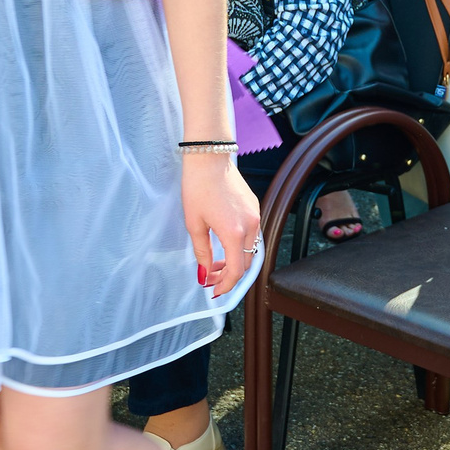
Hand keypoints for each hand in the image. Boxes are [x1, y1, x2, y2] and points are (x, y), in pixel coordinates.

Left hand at [182, 149, 261, 298]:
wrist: (209, 158)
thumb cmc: (198, 187)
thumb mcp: (194, 224)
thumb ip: (202, 252)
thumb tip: (204, 273)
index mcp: (234, 233)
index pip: (236, 271)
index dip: (226, 285)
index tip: (214, 291)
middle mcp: (251, 226)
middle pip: (246, 263)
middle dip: (229, 275)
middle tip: (211, 279)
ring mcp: (255, 215)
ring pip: (251, 250)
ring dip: (235, 260)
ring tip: (216, 262)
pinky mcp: (255, 207)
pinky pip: (252, 235)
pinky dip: (240, 246)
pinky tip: (224, 244)